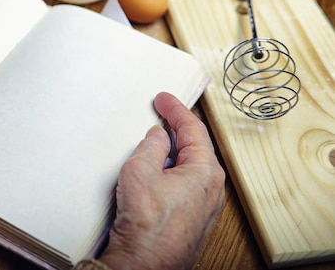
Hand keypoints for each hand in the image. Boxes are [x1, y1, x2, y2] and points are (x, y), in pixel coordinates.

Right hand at [98, 92, 224, 269]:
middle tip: (162, 112)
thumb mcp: (141, 170)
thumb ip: (151, 146)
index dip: (176, 109)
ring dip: (173, 150)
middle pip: (195, 146)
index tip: (164, 98)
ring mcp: (204, 205)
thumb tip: (158, 137)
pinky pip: (185, 182)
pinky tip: (157, 168)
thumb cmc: (147, 225)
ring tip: (155, 139)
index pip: (193, 129)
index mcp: (205, 172)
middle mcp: (211, 188)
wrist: (146, 263)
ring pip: (189, 166)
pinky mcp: (192, 216)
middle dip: (177, 128)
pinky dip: (171, 168)